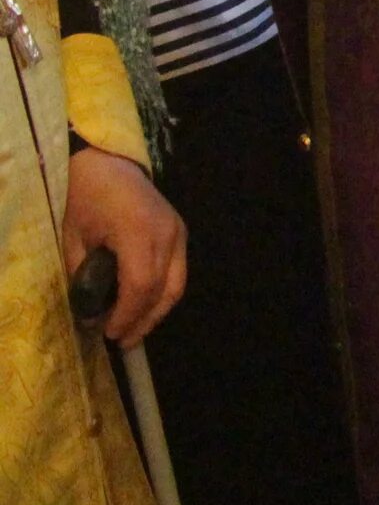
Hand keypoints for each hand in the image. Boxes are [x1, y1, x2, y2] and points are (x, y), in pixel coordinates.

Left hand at [64, 147, 185, 347]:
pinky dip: (162, 294)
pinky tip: (143, 306)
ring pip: (177, 284)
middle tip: (123, 341)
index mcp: (137, 231)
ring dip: (157, 312)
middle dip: (145, 320)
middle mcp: (167, 233)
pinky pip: (177, 272)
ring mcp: (178, 231)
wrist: (108, 163)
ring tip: (134, 330)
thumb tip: (90, 313)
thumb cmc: (85, 198)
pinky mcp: (180, 232)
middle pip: (166, 289)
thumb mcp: (72, 238)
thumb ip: (81, 275)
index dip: (128, 314)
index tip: (109, 334)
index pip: (141, 284)